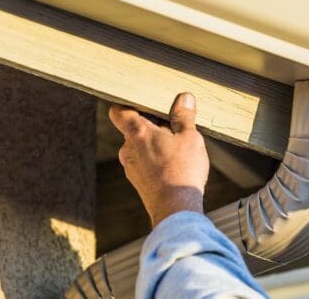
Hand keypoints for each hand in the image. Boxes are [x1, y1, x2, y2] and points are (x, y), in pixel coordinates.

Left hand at [109, 93, 208, 226]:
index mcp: (137, 132)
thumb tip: (184, 98)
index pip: (118, 111)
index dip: (128, 104)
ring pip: (139, 147)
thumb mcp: (190, 137)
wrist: (175, 209)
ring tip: (177, 148)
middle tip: (173, 126)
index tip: (143, 103)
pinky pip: (143, 163)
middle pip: (133, 128)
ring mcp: (131, 166)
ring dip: (154, 144)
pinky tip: (174, 165)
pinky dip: (155, 160)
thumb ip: (184, 116)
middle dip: (151, 125)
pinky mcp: (138, 181)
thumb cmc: (182, 171)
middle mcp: (128, 149)